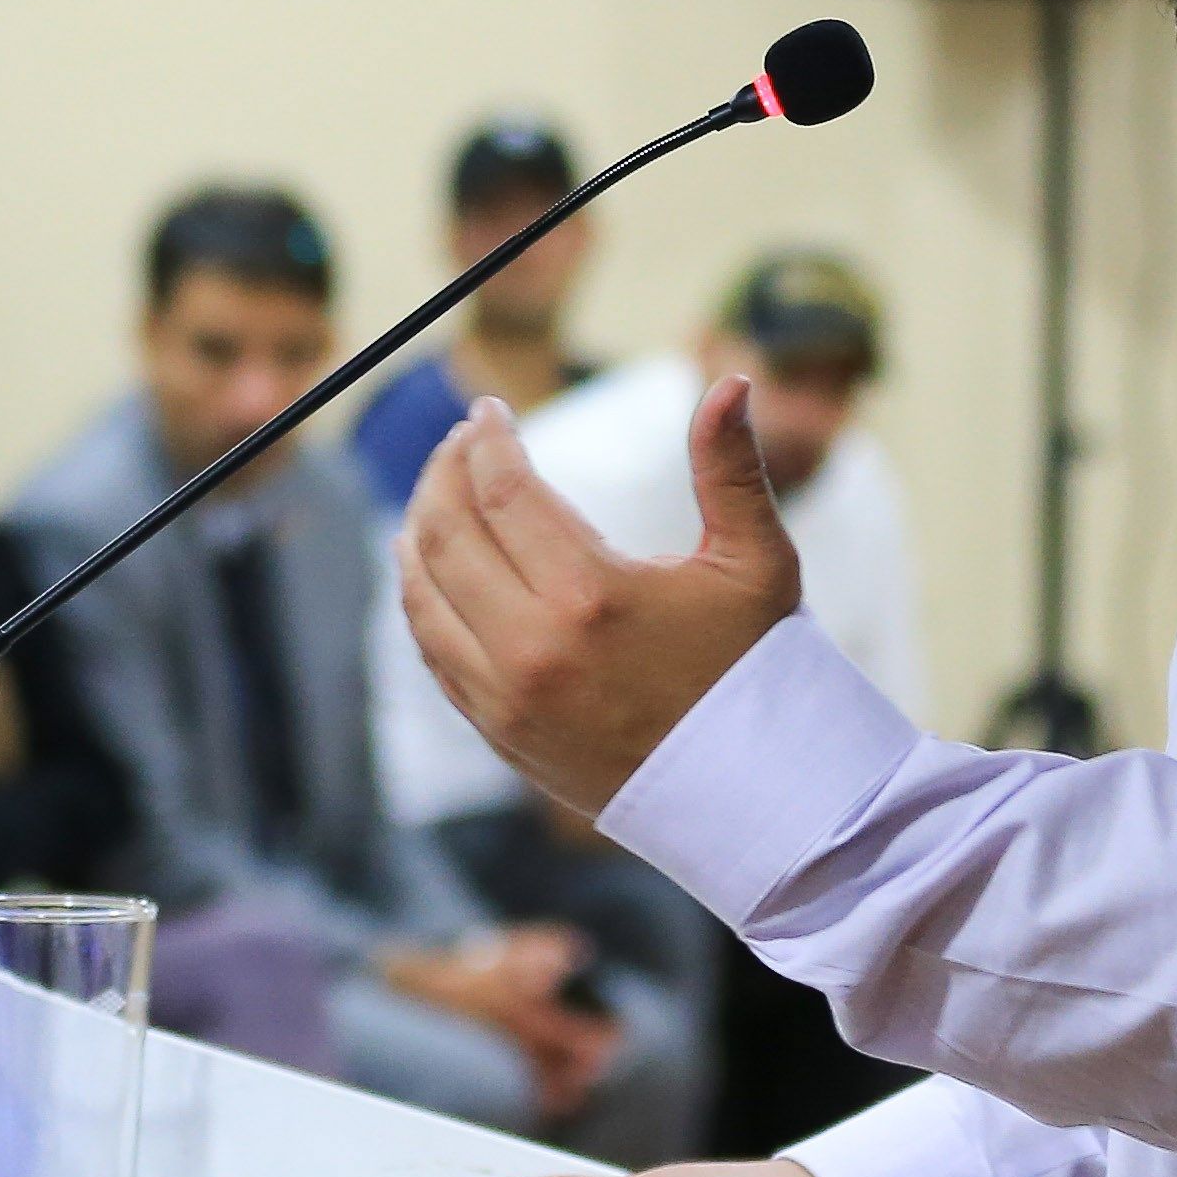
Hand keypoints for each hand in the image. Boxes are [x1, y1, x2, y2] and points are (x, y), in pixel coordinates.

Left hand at [398, 381, 802, 817]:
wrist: (754, 797)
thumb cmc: (758, 671)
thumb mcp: (757, 563)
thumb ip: (730, 467)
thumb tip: (731, 378)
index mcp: (591, 595)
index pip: (502, 491)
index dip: (486, 439)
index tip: (488, 410)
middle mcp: (534, 648)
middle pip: (446, 535)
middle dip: (442, 474)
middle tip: (459, 441)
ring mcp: (507, 699)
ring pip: (423, 596)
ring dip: (418, 533)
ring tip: (435, 495)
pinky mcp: (500, 735)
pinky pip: (435, 654)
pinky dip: (423, 601)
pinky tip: (434, 569)